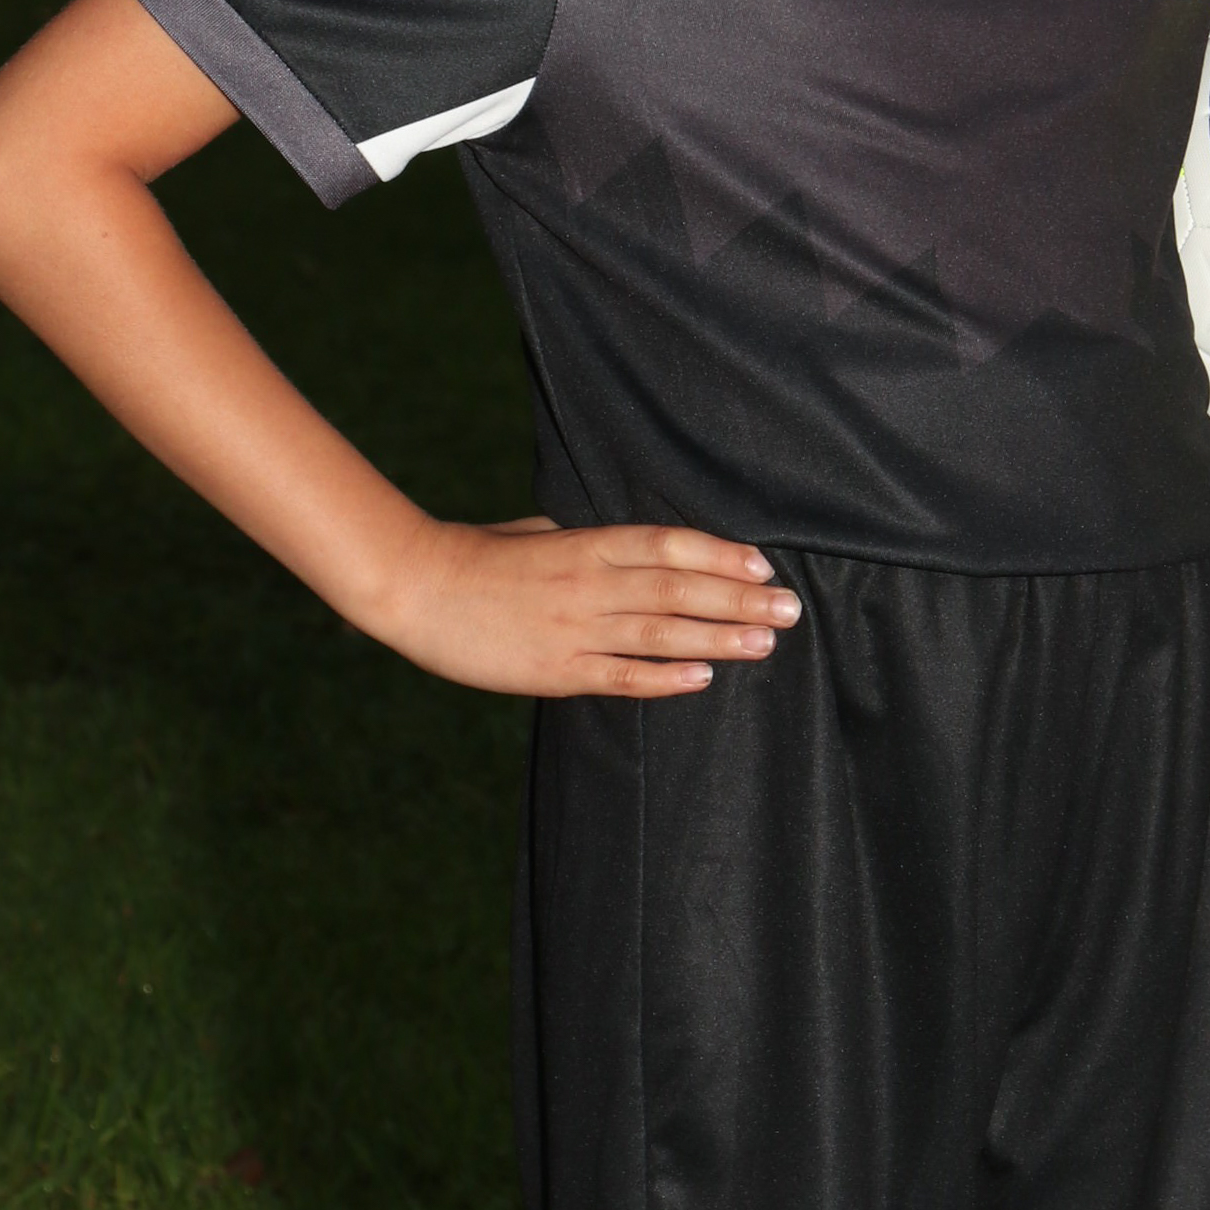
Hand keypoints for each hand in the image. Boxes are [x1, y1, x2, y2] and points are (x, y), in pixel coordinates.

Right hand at [368, 514, 802, 695]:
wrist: (419, 588)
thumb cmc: (482, 554)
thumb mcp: (542, 532)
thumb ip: (591, 541)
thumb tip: (639, 548)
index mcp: (587, 543)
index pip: (668, 545)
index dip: (720, 554)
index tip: (763, 564)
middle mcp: (590, 583)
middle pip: (678, 588)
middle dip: (739, 598)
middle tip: (790, 609)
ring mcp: (574, 628)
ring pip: (660, 632)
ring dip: (718, 637)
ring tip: (765, 642)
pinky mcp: (555, 670)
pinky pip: (619, 675)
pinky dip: (663, 677)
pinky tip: (702, 678)